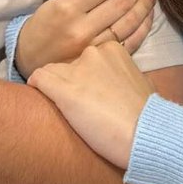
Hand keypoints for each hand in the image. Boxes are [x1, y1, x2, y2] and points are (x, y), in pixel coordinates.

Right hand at [15, 0, 155, 77]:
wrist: (33, 58)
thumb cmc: (46, 23)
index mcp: (68, 7)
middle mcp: (80, 27)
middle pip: (119, 3)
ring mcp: (92, 47)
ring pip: (127, 23)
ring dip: (144, 6)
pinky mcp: (100, 61)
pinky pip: (129, 43)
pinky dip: (142, 28)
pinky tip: (148, 16)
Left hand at [28, 41, 153, 170]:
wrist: (145, 134)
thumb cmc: (146, 115)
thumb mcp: (140, 82)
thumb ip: (123, 74)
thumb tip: (120, 82)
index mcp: (112, 49)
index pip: (84, 58)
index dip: (84, 77)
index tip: (88, 94)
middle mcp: (92, 54)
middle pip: (67, 64)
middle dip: (69, 82)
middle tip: (79, 105)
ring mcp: (77, 71)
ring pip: (50, 72)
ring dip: (53, 88)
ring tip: (62, 110)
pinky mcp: (63, 90)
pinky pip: (38, 79)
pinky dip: (36, 87)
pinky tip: (37, 97)